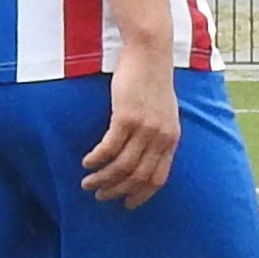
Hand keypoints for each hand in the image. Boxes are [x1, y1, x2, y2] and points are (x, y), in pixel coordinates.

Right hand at [81, 49, 179, 206]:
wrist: (150, 53)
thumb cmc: (153, 79)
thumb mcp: (164, 111)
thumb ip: (158, 133)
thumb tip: (145, 154)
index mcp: (171, 139)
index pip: (158, 178)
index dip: (141, 195)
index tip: (127, 204)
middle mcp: (160, 137)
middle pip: (137, 176)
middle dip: (117, 190)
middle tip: (100, 195)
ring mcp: (144, 128)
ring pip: (122, 166)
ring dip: (103, 179)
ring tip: (88, 183)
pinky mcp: (126, 117)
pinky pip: (109, 148)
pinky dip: (97, 160)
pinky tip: (87, 163)